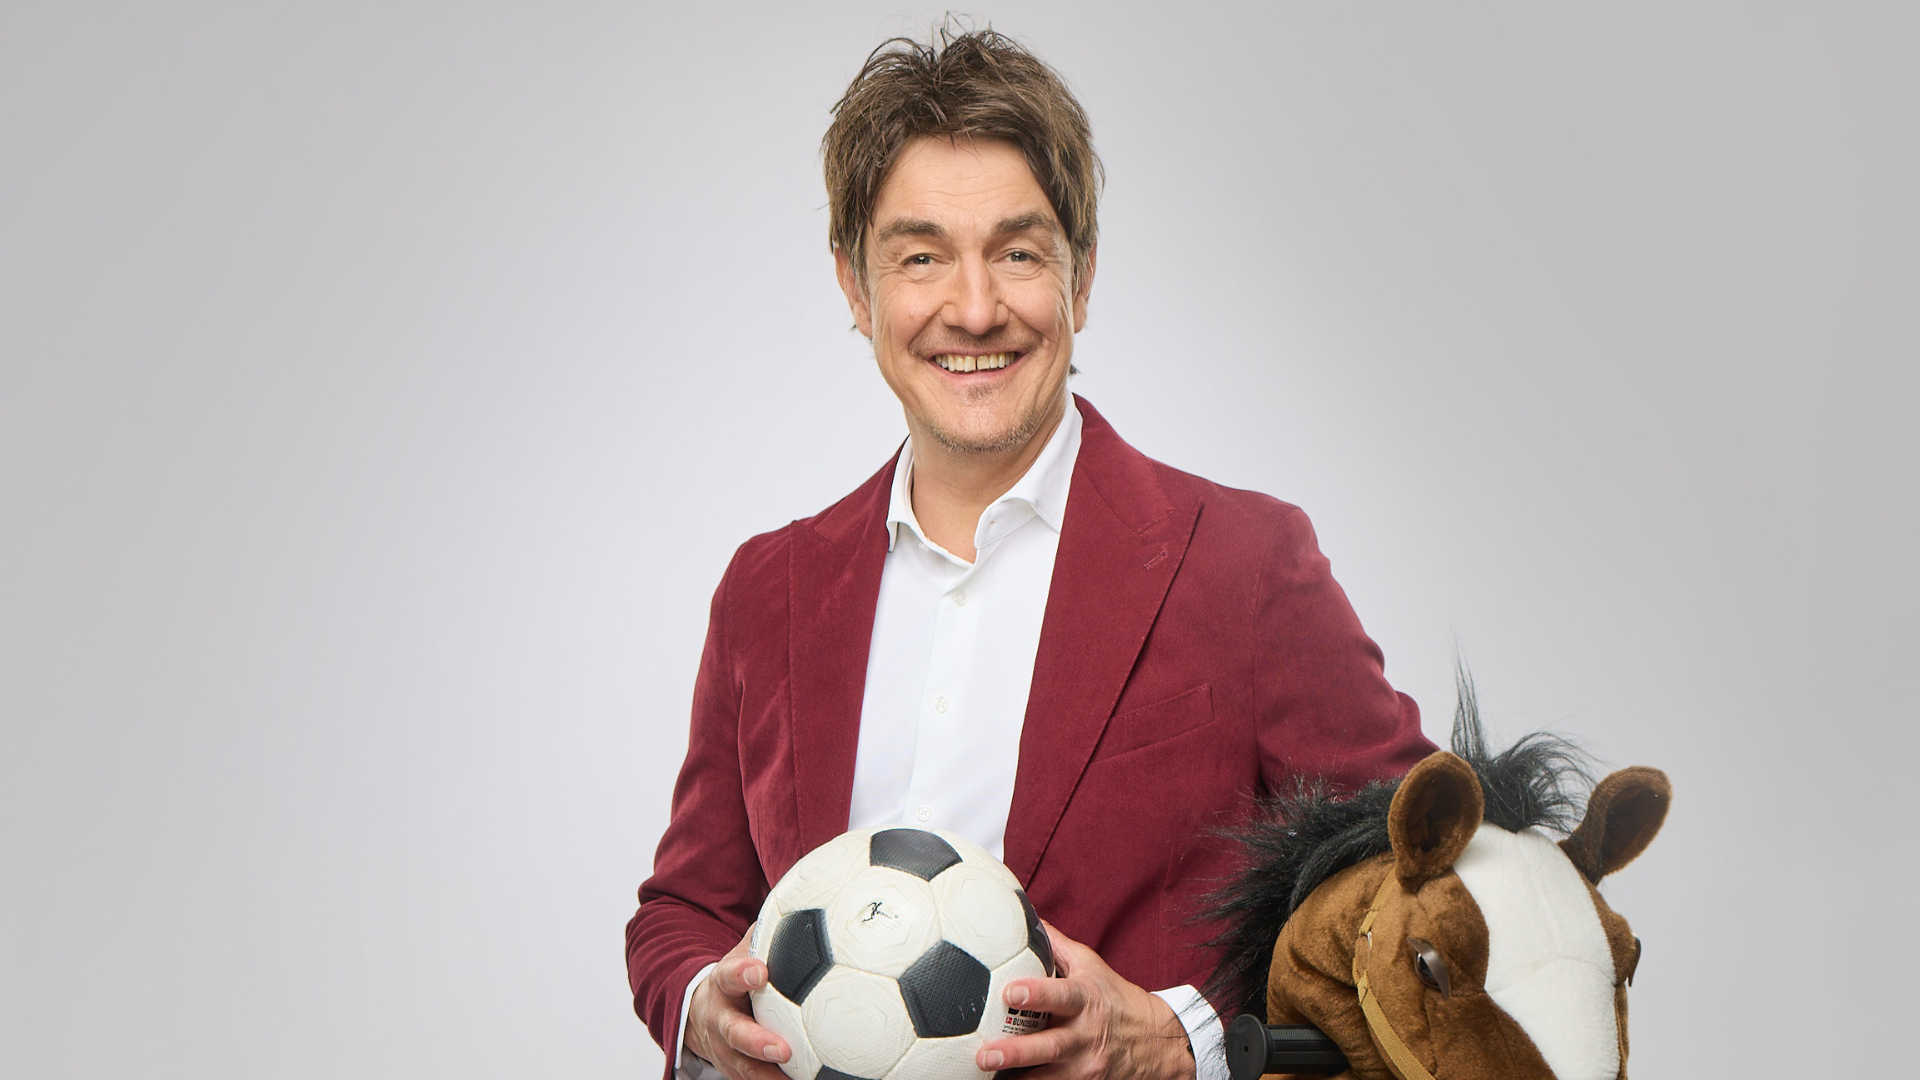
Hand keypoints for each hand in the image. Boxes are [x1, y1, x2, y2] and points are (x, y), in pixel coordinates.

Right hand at [684, 927, 790, 1079]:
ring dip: (767, 1077)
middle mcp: (719, 1021)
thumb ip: (769, 931)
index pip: (729, 976)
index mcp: (723, 984)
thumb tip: (808, 901)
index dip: (742, 974)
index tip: (760, 972)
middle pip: (734, 1033)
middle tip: (782, 1049)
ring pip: (743, 1068)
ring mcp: (724, 1051)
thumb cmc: (736, 977)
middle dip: (756, 1042)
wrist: (699, 1013)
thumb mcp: (742, 951)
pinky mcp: (734, 1072)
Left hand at [976, 922, 1195, 1079]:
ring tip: (986, 1077)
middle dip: (1016, 1052)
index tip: (1010, 992)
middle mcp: (1085, 1035)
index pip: (1060, 996)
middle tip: (986, 1054)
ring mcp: (1085, 1065)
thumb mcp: (1090, 966)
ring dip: (1018, 1077)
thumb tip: (1026, 917)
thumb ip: (1056, 945)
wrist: (1157, 1042)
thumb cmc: (1115, 998)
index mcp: (1085, 999)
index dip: (1036, 994)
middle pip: (1050, 1046)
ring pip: (1048, 1077)